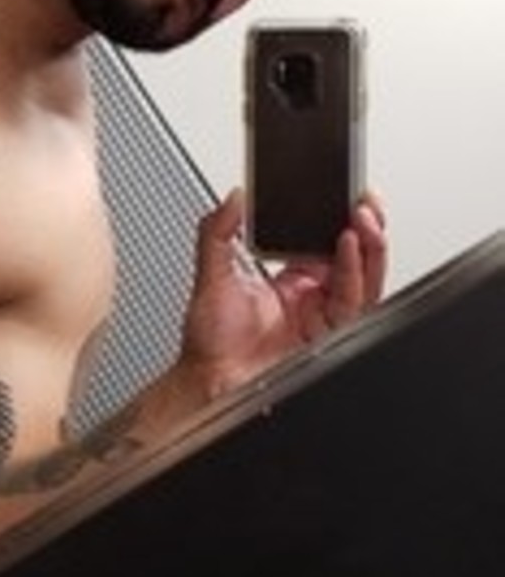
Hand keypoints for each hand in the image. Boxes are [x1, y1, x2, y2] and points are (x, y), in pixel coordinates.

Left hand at [178, 188, 387, 396]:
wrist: (210, 381)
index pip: (322, 242)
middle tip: (362, 200)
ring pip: (363, 277)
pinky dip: (356, 271)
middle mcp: (310, 297)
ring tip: (361, 217)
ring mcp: (322, 316)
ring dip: (368, 244)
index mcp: (287, 280)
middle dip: (363, 226)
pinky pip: (354, 301)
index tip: (339, 194)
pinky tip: (348, 245)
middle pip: (351, 257)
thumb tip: (233, 198)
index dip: (335, 219)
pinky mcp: (329, 335)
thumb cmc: (209, 341)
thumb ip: (217, 231)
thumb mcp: (210, 272)